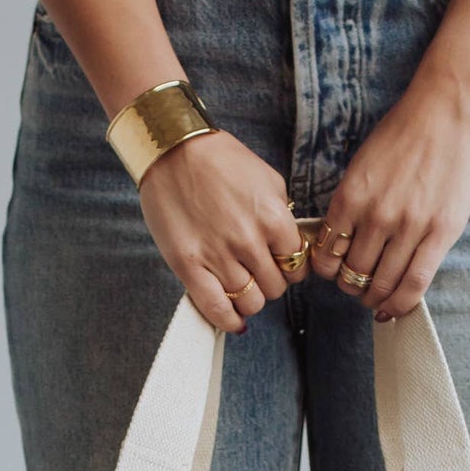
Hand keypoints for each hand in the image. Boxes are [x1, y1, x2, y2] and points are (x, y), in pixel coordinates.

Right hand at [137, 129, 307, 332]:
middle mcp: (249, 241)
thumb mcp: (267, 178)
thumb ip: (282, 214)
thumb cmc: (218, 159)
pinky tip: (234, 320)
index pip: (297, 264)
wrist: (172, 150)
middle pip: (276, 288)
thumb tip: (289, 244)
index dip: (290, 266)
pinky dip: (229, 321)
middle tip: (258, 270)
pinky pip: (217, 309)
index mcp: (273, 218)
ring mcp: (218, 256)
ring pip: (251, 302)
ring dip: (250, 298)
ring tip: (241, 285)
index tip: (279, 262)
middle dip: (271, 281)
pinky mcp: (190, 267)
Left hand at [309, 79, 469, 317]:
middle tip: (358, 288)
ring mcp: (409, 227)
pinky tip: (394, 309)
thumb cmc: (403, 134)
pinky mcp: (439, 233)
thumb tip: (341, 243)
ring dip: (375, 298)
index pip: (327, 256)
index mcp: (350, 198)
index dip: (328, 274)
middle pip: (354, 274)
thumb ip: (351, 206)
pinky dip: (401, 304)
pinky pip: (415, 283)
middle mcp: (375, 216)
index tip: (336, 274)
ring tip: (377, 299)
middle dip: (352, 288)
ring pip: (383, 284)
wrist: (444, 110)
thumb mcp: (362, 168)